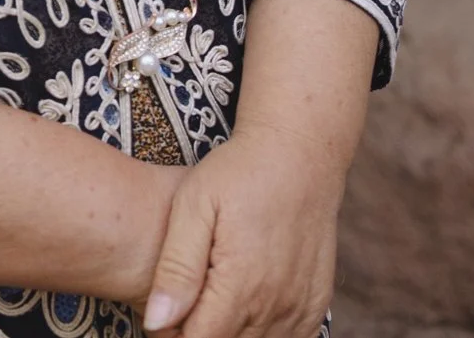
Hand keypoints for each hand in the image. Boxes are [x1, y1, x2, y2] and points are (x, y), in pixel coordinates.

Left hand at [142, 124, 343, 337]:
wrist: (298, 153)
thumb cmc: (239, 172)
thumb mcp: (194, 205)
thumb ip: (176, 267)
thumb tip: (157, 321)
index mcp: (241, 285)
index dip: (172, 335)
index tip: (162, 311)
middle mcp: (275, 305)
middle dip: (199, 333)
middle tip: (185, 300)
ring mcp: (300, 308)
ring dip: (231, 333)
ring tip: (211, 297)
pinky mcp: (316, 304)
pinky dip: (264, 333)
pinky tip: (245, 306)